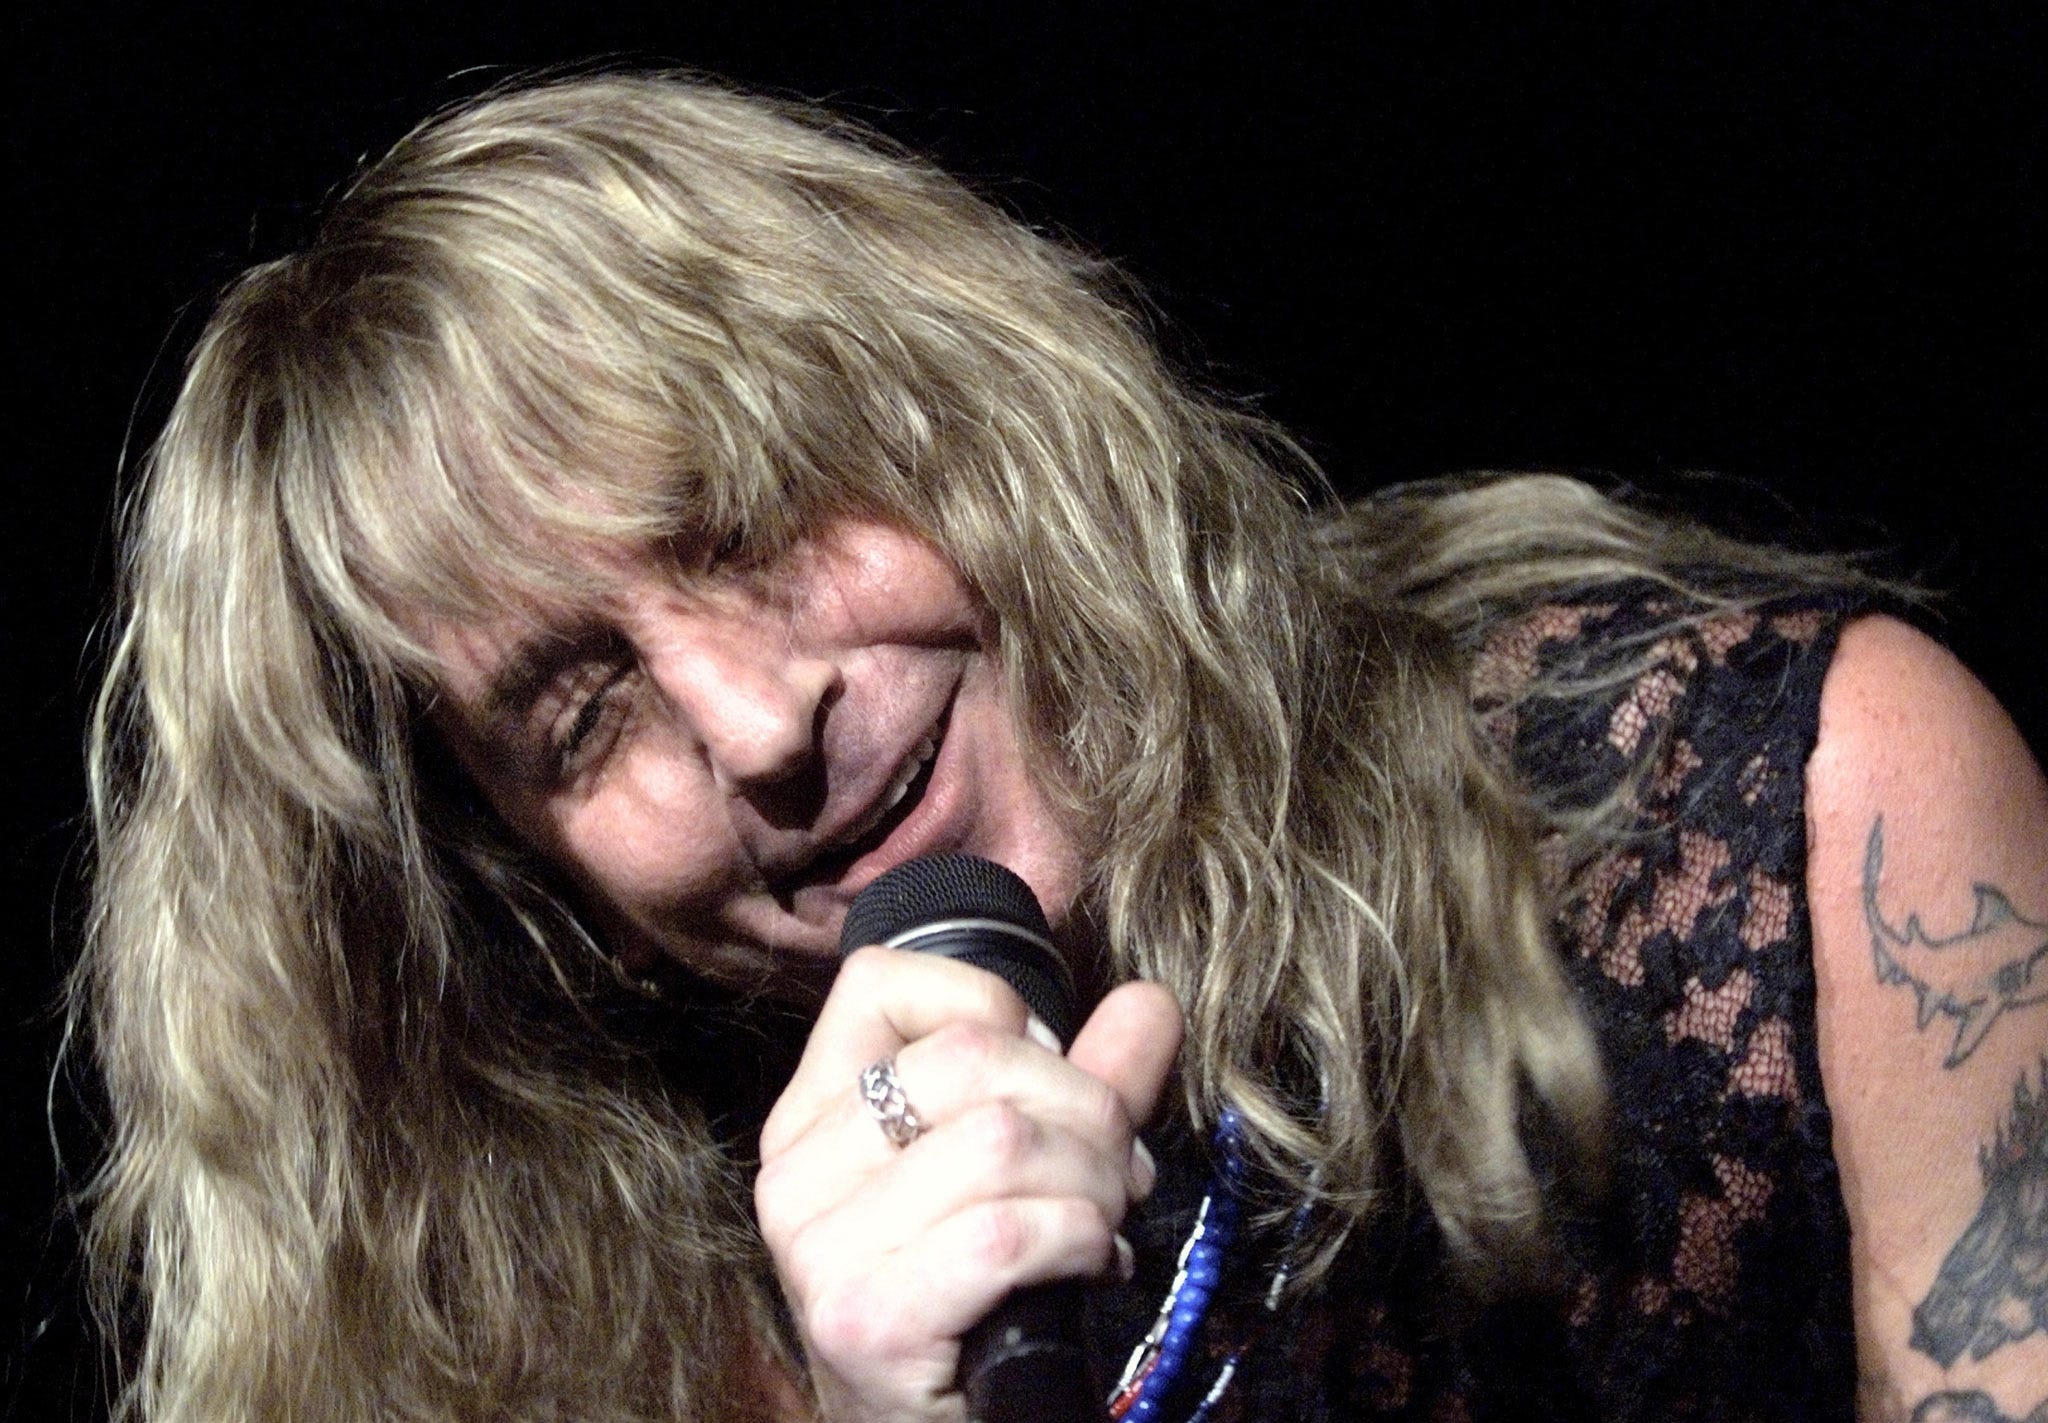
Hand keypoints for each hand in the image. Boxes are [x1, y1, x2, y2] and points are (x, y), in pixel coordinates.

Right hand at [755, 946, 1183, 1422]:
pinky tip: (1089, 1268)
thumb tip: (1150, 1002)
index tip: (1047, 1078)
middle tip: (1116, 1169)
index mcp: (812, 1114)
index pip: (882, 980)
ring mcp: (819, 1248)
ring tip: (1104, 1222)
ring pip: (1002, 1140)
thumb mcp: (1025, 1172)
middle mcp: (795, 1172)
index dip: (997, 1010)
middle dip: (1084, 1106)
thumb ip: (1084, 1081)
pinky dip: (1078, 1242)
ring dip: (1093, 1183)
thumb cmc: (974, 1303)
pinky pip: (1005, 1233)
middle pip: (972, 1057)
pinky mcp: (864, 1320)